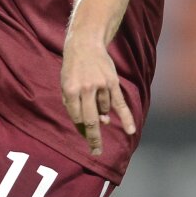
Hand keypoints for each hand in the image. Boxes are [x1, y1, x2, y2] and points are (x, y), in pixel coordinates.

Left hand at [60, 37, 135, 156]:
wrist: (85, 44)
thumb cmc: (72, 67)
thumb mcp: (65, 83)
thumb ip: (75, 104)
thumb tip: (98, 122)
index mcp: (70, 89)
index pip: (76, 117)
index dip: (80, 127)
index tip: (84, 135)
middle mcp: (85, 89)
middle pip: (91, 120)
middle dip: (93, 138)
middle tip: (96, 152)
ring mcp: (100, 86)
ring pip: (104, 110)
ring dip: (102, 113)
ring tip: (94, 96)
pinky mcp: (112, 83)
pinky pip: (120, 104)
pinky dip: (126, 118)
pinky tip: (130, 130)